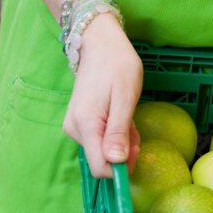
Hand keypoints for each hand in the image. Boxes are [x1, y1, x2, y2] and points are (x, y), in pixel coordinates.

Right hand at [62, 13, 142, 178]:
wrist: (100, 45)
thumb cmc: (117, 67)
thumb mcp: (125, 99)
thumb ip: (119, 132)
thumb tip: (115, 162)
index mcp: (86, 125)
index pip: (100, 167)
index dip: (122, 168)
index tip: (137, 151)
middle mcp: (76, 130)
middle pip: (104, 160)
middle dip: (125, 151)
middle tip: (135, 128)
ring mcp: (76, 127)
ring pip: (105, 150)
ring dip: (123, 140)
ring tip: (129, 117)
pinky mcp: (81, 124)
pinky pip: (102, 140)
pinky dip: (117, 134)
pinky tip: (122, 117)